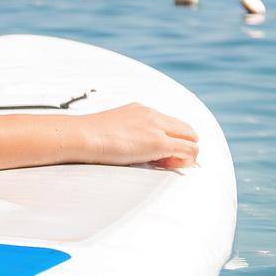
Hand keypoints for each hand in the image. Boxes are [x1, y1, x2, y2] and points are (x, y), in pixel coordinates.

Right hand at [82, 102, 198, 169]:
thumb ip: (128, 132)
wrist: (82, 135)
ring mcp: (156, 127)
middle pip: (187, 130)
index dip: (171, 140)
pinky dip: (185, 161)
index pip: (171, 124)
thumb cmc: (89, 137)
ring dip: (185, 155)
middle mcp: (152, 114)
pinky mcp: (159, 143)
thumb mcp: (113, 128)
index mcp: (141, 110)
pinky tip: (165, 166)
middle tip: (164, 162)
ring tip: (164, 164)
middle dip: (183, 147)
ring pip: (193, 139)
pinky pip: (189, 151)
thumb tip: (133, 147)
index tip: (157, 155)